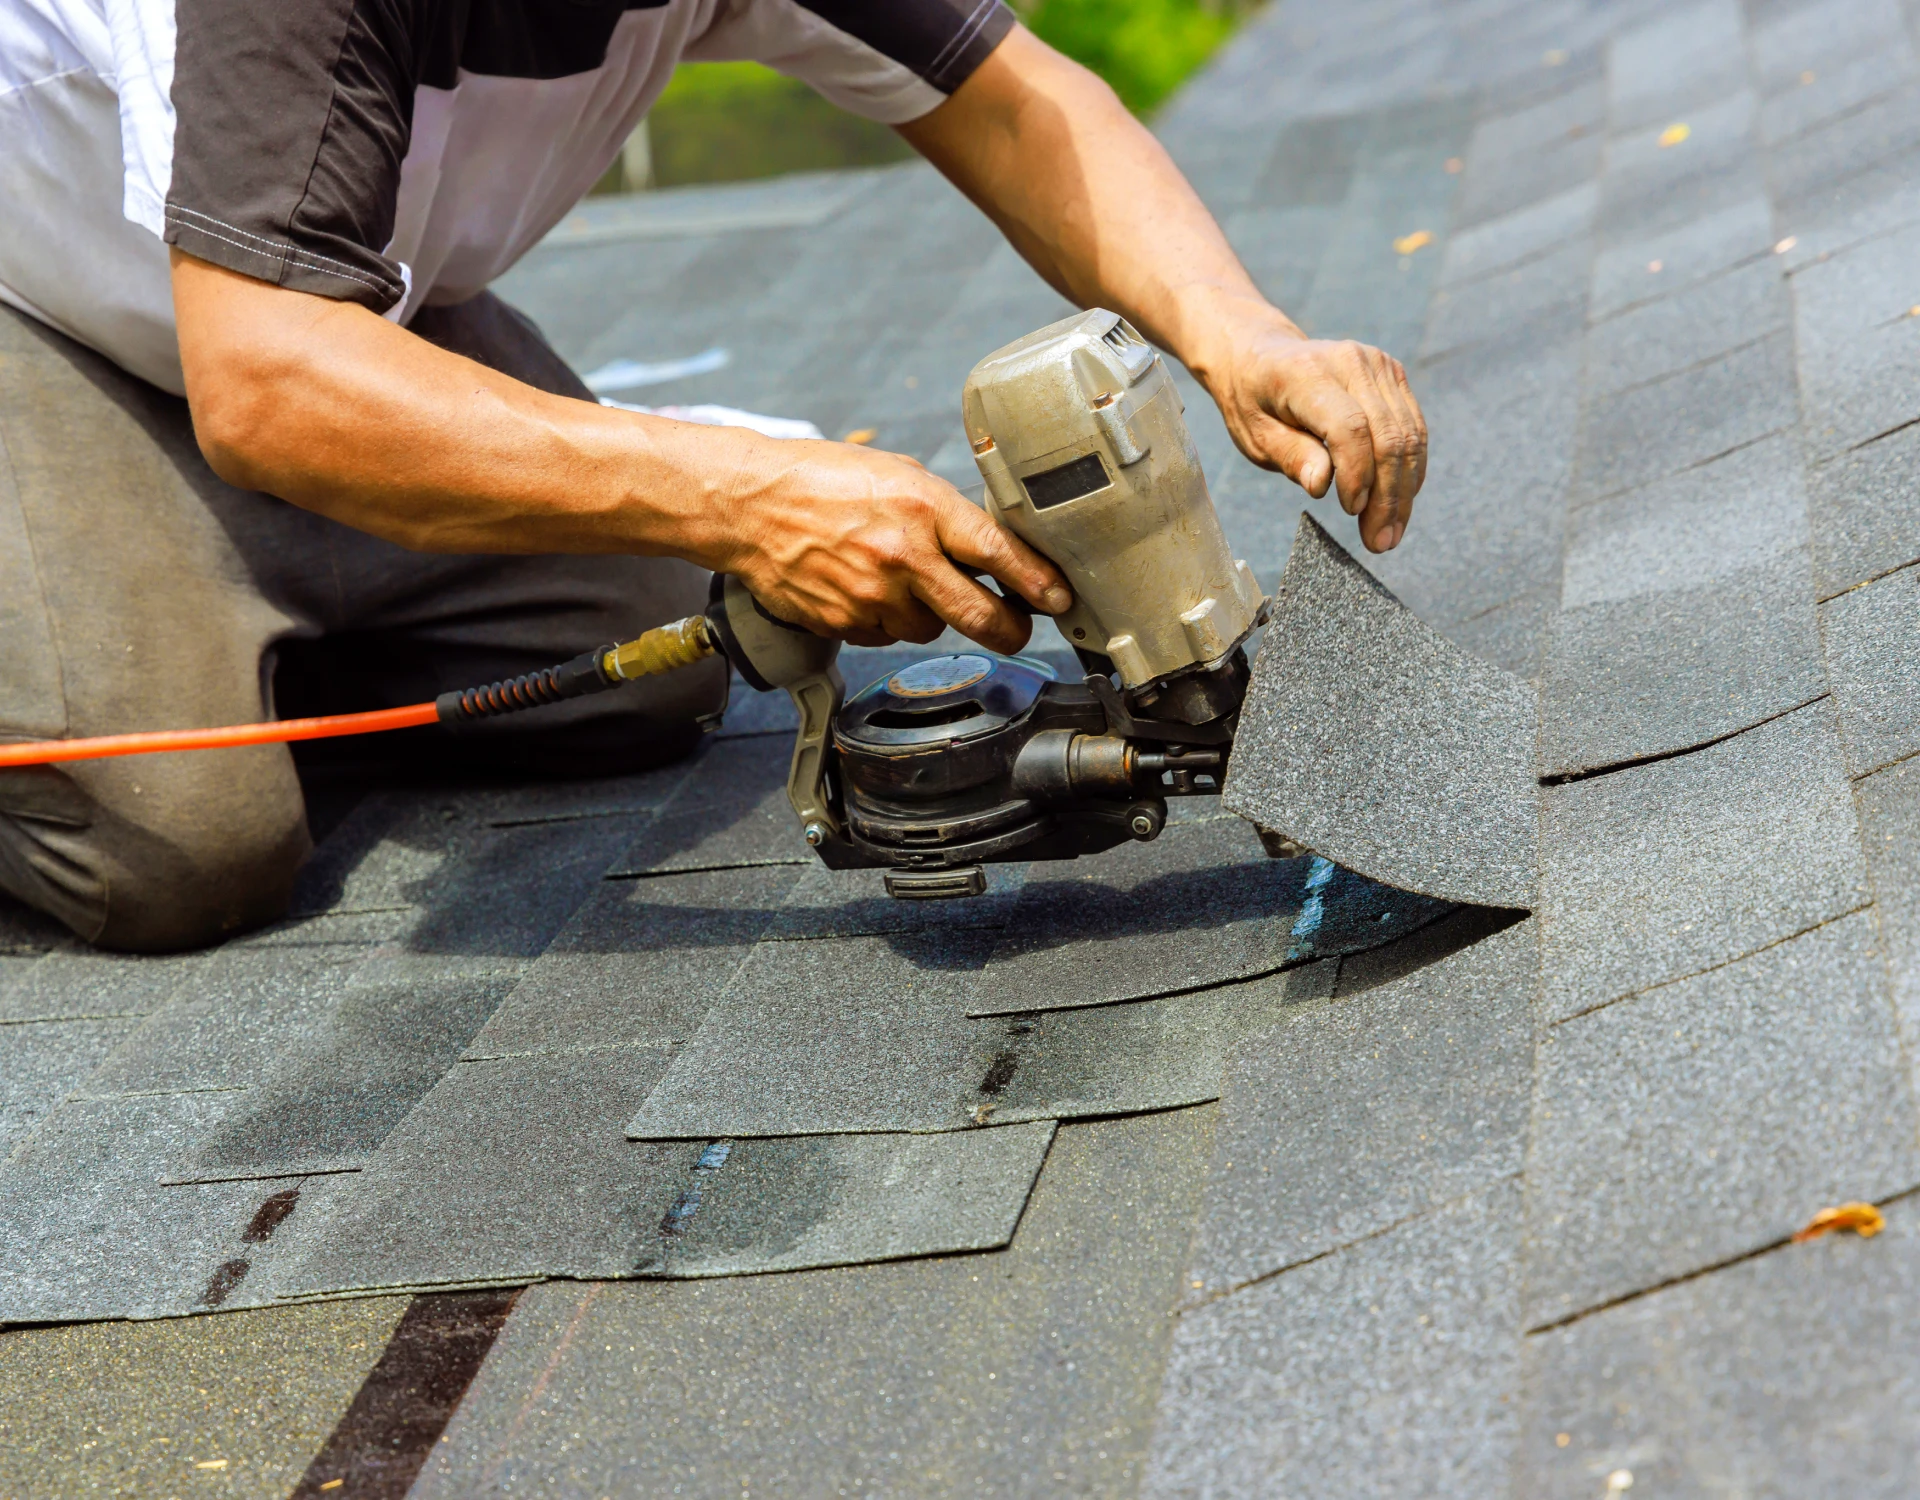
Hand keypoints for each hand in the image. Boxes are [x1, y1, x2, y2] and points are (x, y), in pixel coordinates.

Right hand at [707, 439, 1072, 650]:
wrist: (748, 505)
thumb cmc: (821, 479)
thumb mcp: (896, 475)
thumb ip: (944, 513)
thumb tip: (990, 550)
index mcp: (922, 508)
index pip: (998, 553)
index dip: (1037, 582)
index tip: (1060, 599)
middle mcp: (902, 556)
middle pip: (978, 615)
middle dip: (1009, 629)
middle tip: (1018, 627)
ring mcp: (871, 596)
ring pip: (929, 630)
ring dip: (930, 615)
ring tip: (901, 580)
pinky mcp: (845, 623)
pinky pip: (886, 636)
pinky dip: (886, 620)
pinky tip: (865, 588)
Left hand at [1195, 306, 1427, 552]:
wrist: (1260, 354)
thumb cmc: (1253, 401)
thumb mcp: (1254, 436)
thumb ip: (1290, 456)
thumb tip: (1321, 484)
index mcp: (1307, 373)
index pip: (1350, 427)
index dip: (1357, 473)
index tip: (1351, 511)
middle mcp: (1351, 361)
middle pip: (1387, 435)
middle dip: (1388, 496)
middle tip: (1380, 542)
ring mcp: (1378, 365)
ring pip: (1409, 435)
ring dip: (1404, 491)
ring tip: (1390, 533)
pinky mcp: (1393, 374)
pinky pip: (1414, 428)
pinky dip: (1410, 469)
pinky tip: (1398, 503)